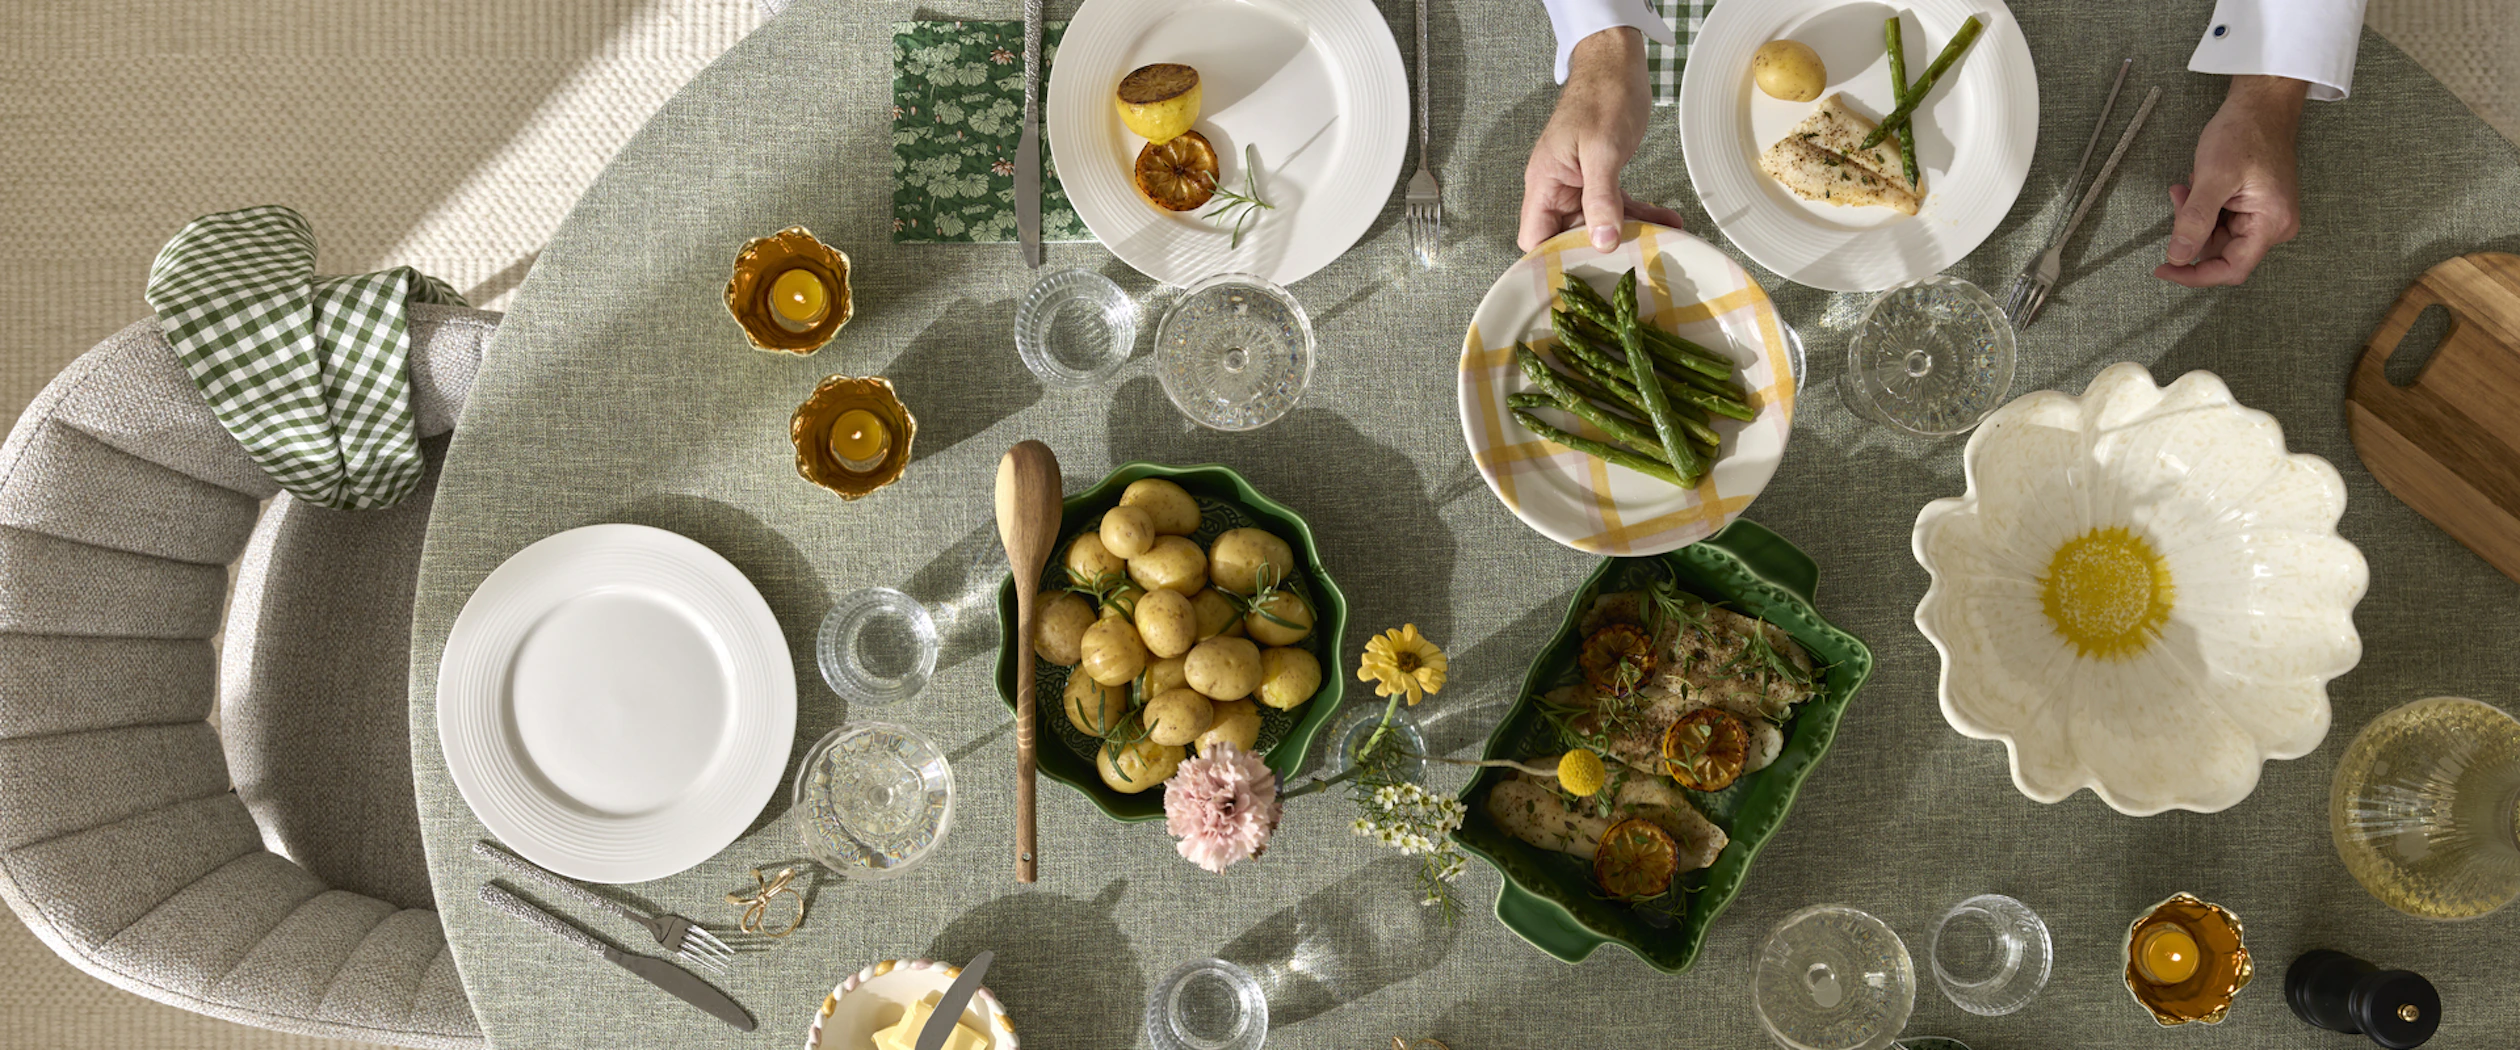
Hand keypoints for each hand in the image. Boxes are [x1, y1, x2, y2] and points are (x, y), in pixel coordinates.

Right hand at [1517, 28, 1684, 252]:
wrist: (1616, 63)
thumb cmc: (1602, 96)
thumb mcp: (1602, 150)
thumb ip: (1601, 199)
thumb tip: (1602, 242)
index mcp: (1544, 182)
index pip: (1535, 238)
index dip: (1554, 259)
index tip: (1585, 272)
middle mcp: (1557, 187)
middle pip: (1569, 237)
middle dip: (1601, 251)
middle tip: (1633, 260)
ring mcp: (1579, 184)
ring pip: (1599, 224)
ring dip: (1630, 233)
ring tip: (1662, 240)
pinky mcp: (1601, 177)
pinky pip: (1617, 206)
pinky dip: (1641, 214)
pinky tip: (1668, 220)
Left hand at [2155, 75, 2307, 286]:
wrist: (2261, 104)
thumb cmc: (2246, 132)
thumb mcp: (2213, 177)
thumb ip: (2194, 221)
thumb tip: (2178, 256)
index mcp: (2272, 223)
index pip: (2231, 269)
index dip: (2195, 274)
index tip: (2165, 269)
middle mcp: (2274, 225)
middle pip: (2220, 252)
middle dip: (2192, 230)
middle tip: (2180, 199)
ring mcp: (2264, 216)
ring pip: (2215, 235)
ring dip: (2194, 216)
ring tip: (2190, 185)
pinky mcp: (2254, 206)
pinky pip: (2220, 220)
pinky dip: (2201, 207)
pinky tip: (2197, 183)